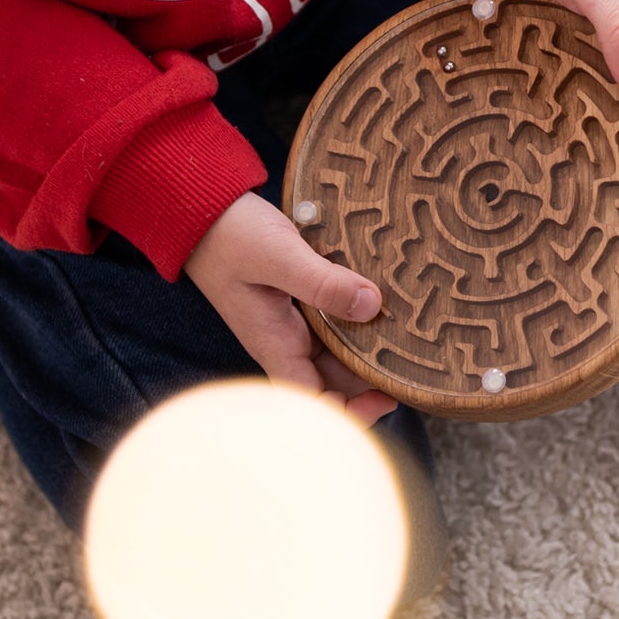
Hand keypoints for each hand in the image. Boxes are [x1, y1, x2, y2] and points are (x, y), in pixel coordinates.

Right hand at [183, 190, 396, 426]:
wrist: (204, 207)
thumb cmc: (231, 235)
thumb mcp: (278, 255)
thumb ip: (321, 283)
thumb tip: (371, 307)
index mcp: (275, 343)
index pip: (312, 401)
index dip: (350, 411)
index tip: (389, 395)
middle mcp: (285, 339)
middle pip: (334, 378)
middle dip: (371, 378)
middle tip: (414, 361)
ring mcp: (293, 319)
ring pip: (338, 348)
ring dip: (368, 346)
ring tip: (408, 333)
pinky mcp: (300, 296)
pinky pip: (334, 318)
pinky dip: (358, 316)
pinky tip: (384, 302)